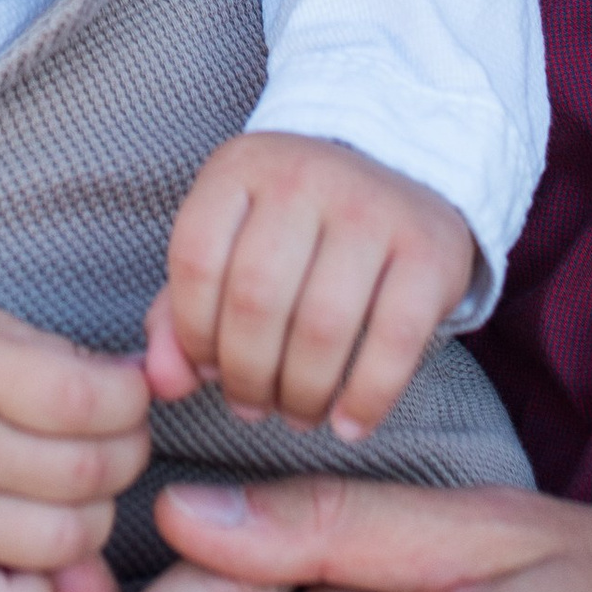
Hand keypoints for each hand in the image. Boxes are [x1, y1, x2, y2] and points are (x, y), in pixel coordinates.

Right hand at [0, 297, 149, 591]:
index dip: (133, 400)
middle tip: (111, 444)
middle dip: (124, 455)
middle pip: (91, 472)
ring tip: (72, 495)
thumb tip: (143, 386)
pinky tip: (31, 560)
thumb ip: (61, 357)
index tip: (126, 397)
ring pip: (66, 542)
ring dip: (91, 520)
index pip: (92, 400)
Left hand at [147, 135, 477, 437]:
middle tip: (252, 406)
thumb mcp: (228, 245)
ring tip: (296, 414)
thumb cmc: (295, 230)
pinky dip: (366, 397)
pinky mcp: (429, 250)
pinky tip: (349, 424)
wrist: (398, 174)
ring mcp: (373, 208)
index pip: (195, 260)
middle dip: (247, 373)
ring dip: (302, 392)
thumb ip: (180, 312)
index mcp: (242, 167)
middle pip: (256, 298)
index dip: (193, 332)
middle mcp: (305, 176)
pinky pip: (394, 341)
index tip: (206, 369)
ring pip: (322, 326)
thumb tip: (162, 384)